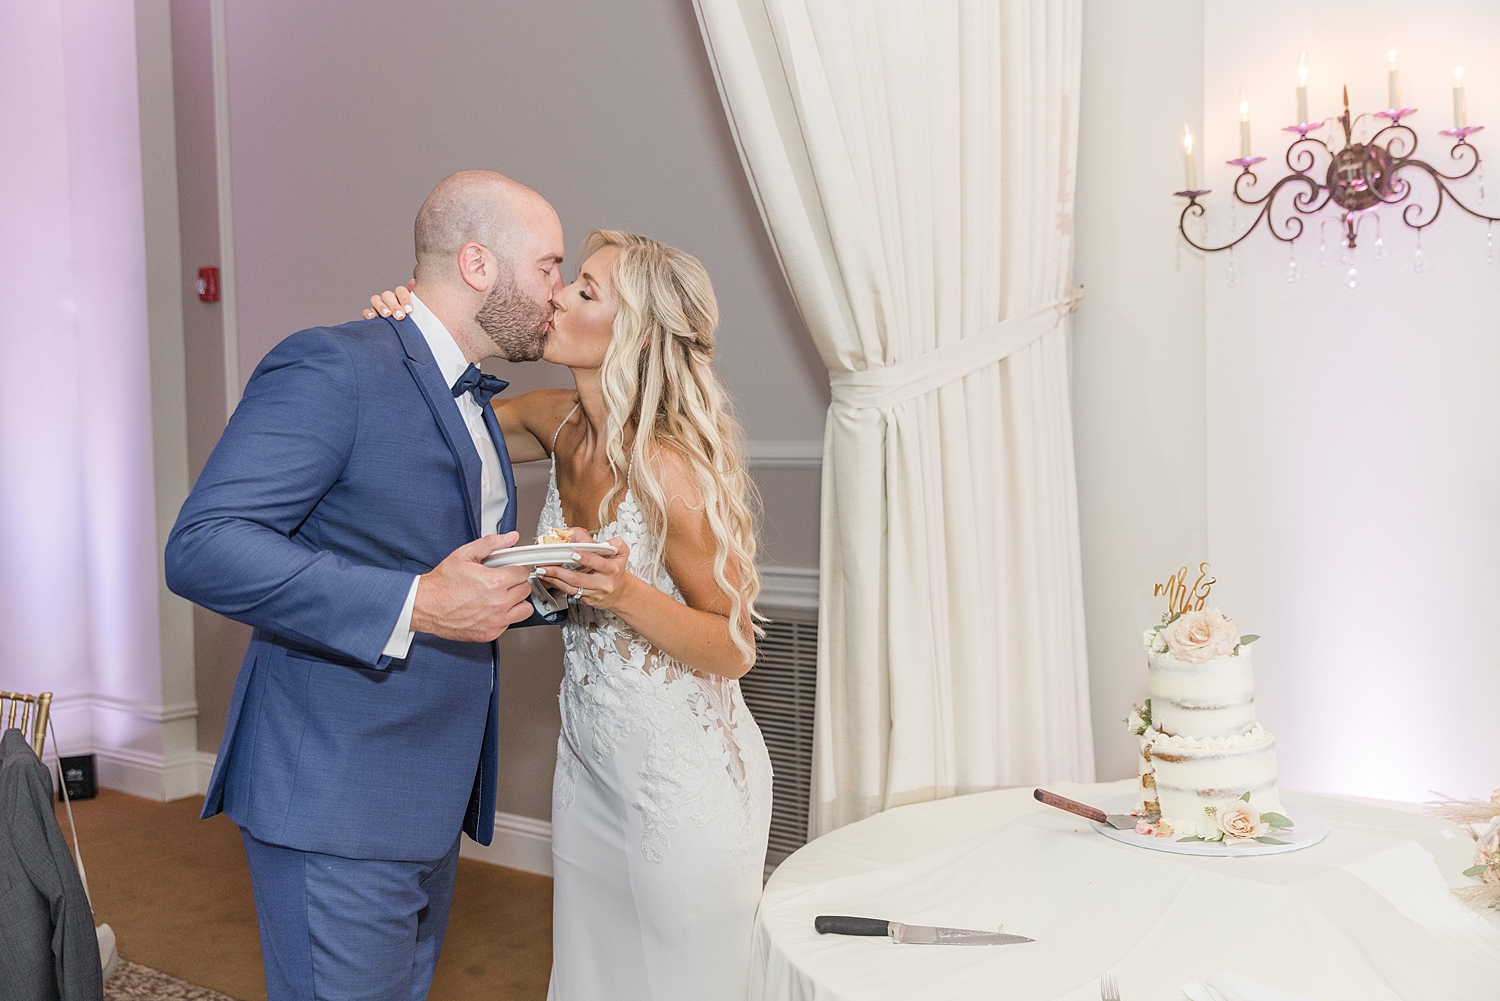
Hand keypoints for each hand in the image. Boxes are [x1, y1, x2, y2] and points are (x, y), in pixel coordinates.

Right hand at [362, 281, 415, 319]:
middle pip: (387, 295)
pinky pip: (366, 311)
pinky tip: (373, 317)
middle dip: (394, 305)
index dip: (405, 299)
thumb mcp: (419, 313)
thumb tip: (413, 282)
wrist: (405, 338)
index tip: (409, 311)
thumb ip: (417, 299)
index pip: (401, 291)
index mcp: (400, 296)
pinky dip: (368, 313)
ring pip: (376, 300)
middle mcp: (389, 299)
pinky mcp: (371, 315)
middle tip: (400, 316)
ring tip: (388, 315)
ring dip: (382, 307)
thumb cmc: (414, 323)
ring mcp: (378, 306)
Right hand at [411, 533, 534, 641]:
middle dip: (516, 583)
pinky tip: (492, 609)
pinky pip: (510, 623)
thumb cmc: (442, 583)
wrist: (425, 606)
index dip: (516, 569)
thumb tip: (510, 537)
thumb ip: (491, 544)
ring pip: (524, 609)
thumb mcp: (464, 555)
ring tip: (503, 596)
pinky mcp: (490, 633)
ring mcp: (495, 620)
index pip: (523, 573)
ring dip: (517, 602)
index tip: (511, 570)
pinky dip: (505, 617)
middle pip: (525, 590)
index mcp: (494, 582)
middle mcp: (498, 602)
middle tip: (504, 582)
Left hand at [537, 537, 630, 609]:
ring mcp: (594, 593)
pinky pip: (570, 593)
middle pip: (578, 578)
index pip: (599, 563)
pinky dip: (558, 585)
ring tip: (542, 571)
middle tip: (546, 566)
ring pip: (571, 587)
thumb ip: (616, 544)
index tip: (574, 553)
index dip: (586, 558)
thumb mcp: (622, 554)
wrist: (619, 593)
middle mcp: (603, 583)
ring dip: (554, 579)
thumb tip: (605, 542)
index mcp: (611, 569)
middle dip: (559, 572)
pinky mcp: (586, 600)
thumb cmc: (616, 571)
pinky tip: (549, 579)